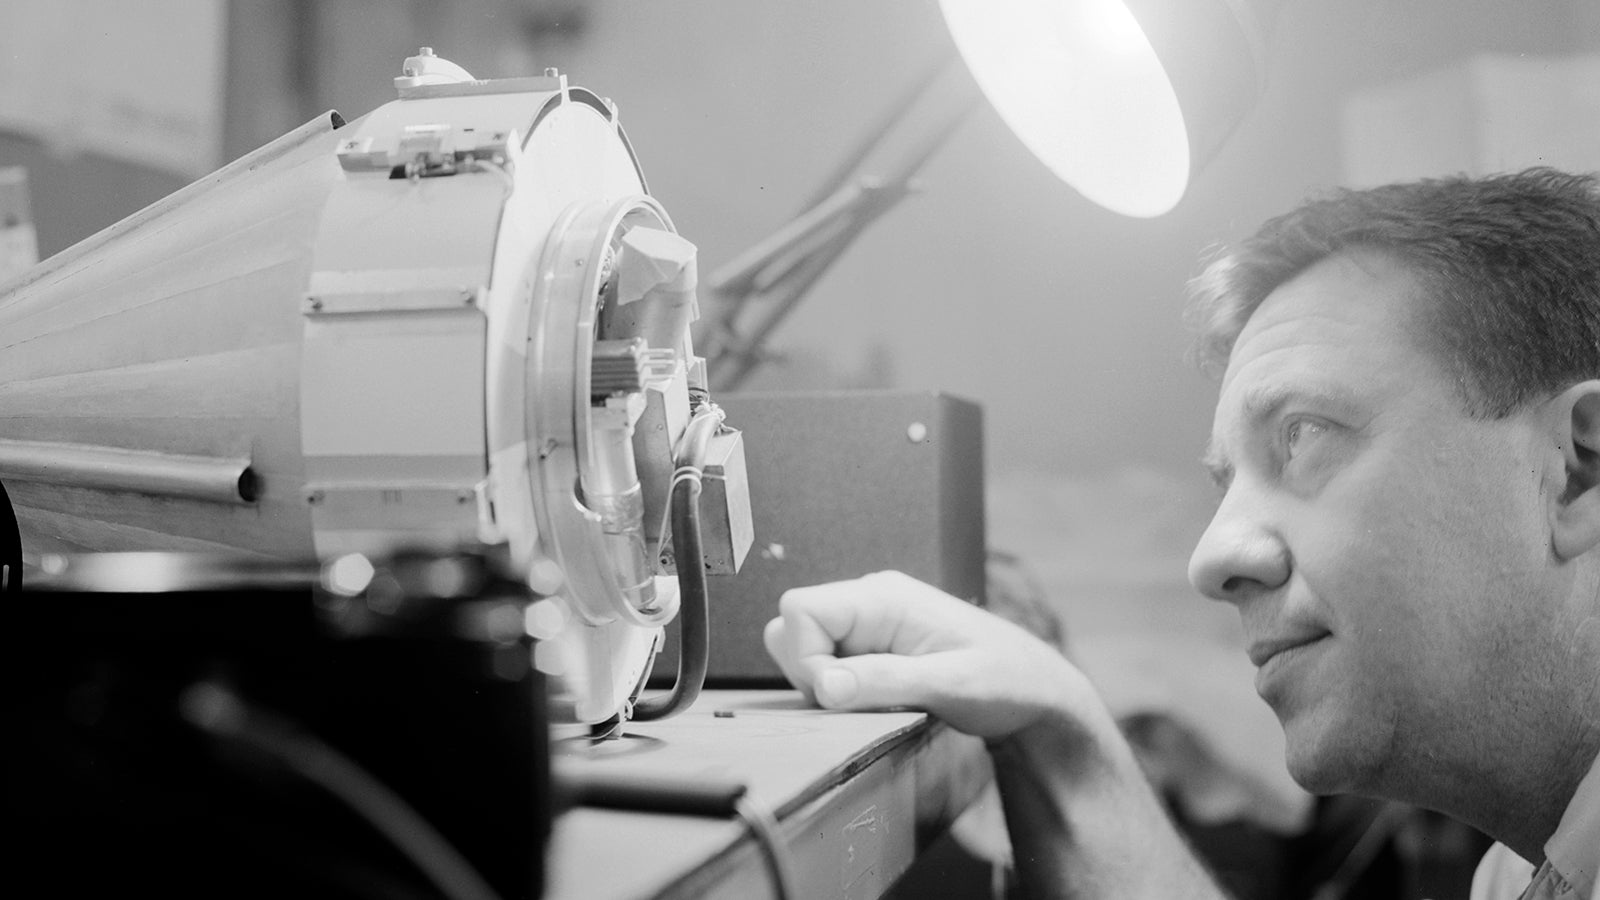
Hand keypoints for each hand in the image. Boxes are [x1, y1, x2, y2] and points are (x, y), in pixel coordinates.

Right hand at [763, 570, 1092, 738]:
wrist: (1039, 695)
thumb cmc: (1008, 681)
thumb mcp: (950, 684)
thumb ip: (884, 680)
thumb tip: (824, 685)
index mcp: (884, 596)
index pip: (800, 609)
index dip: (805, 656)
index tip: (840, 695)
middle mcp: (870, 603)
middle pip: (792, 628)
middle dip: (810, 673)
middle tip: (861, 700)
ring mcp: (870, 625)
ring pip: (805, 651)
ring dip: (827, 686)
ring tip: (880, 700)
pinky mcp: (874, 649)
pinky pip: (829, 667)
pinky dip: (842, 692)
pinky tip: (882, 702)